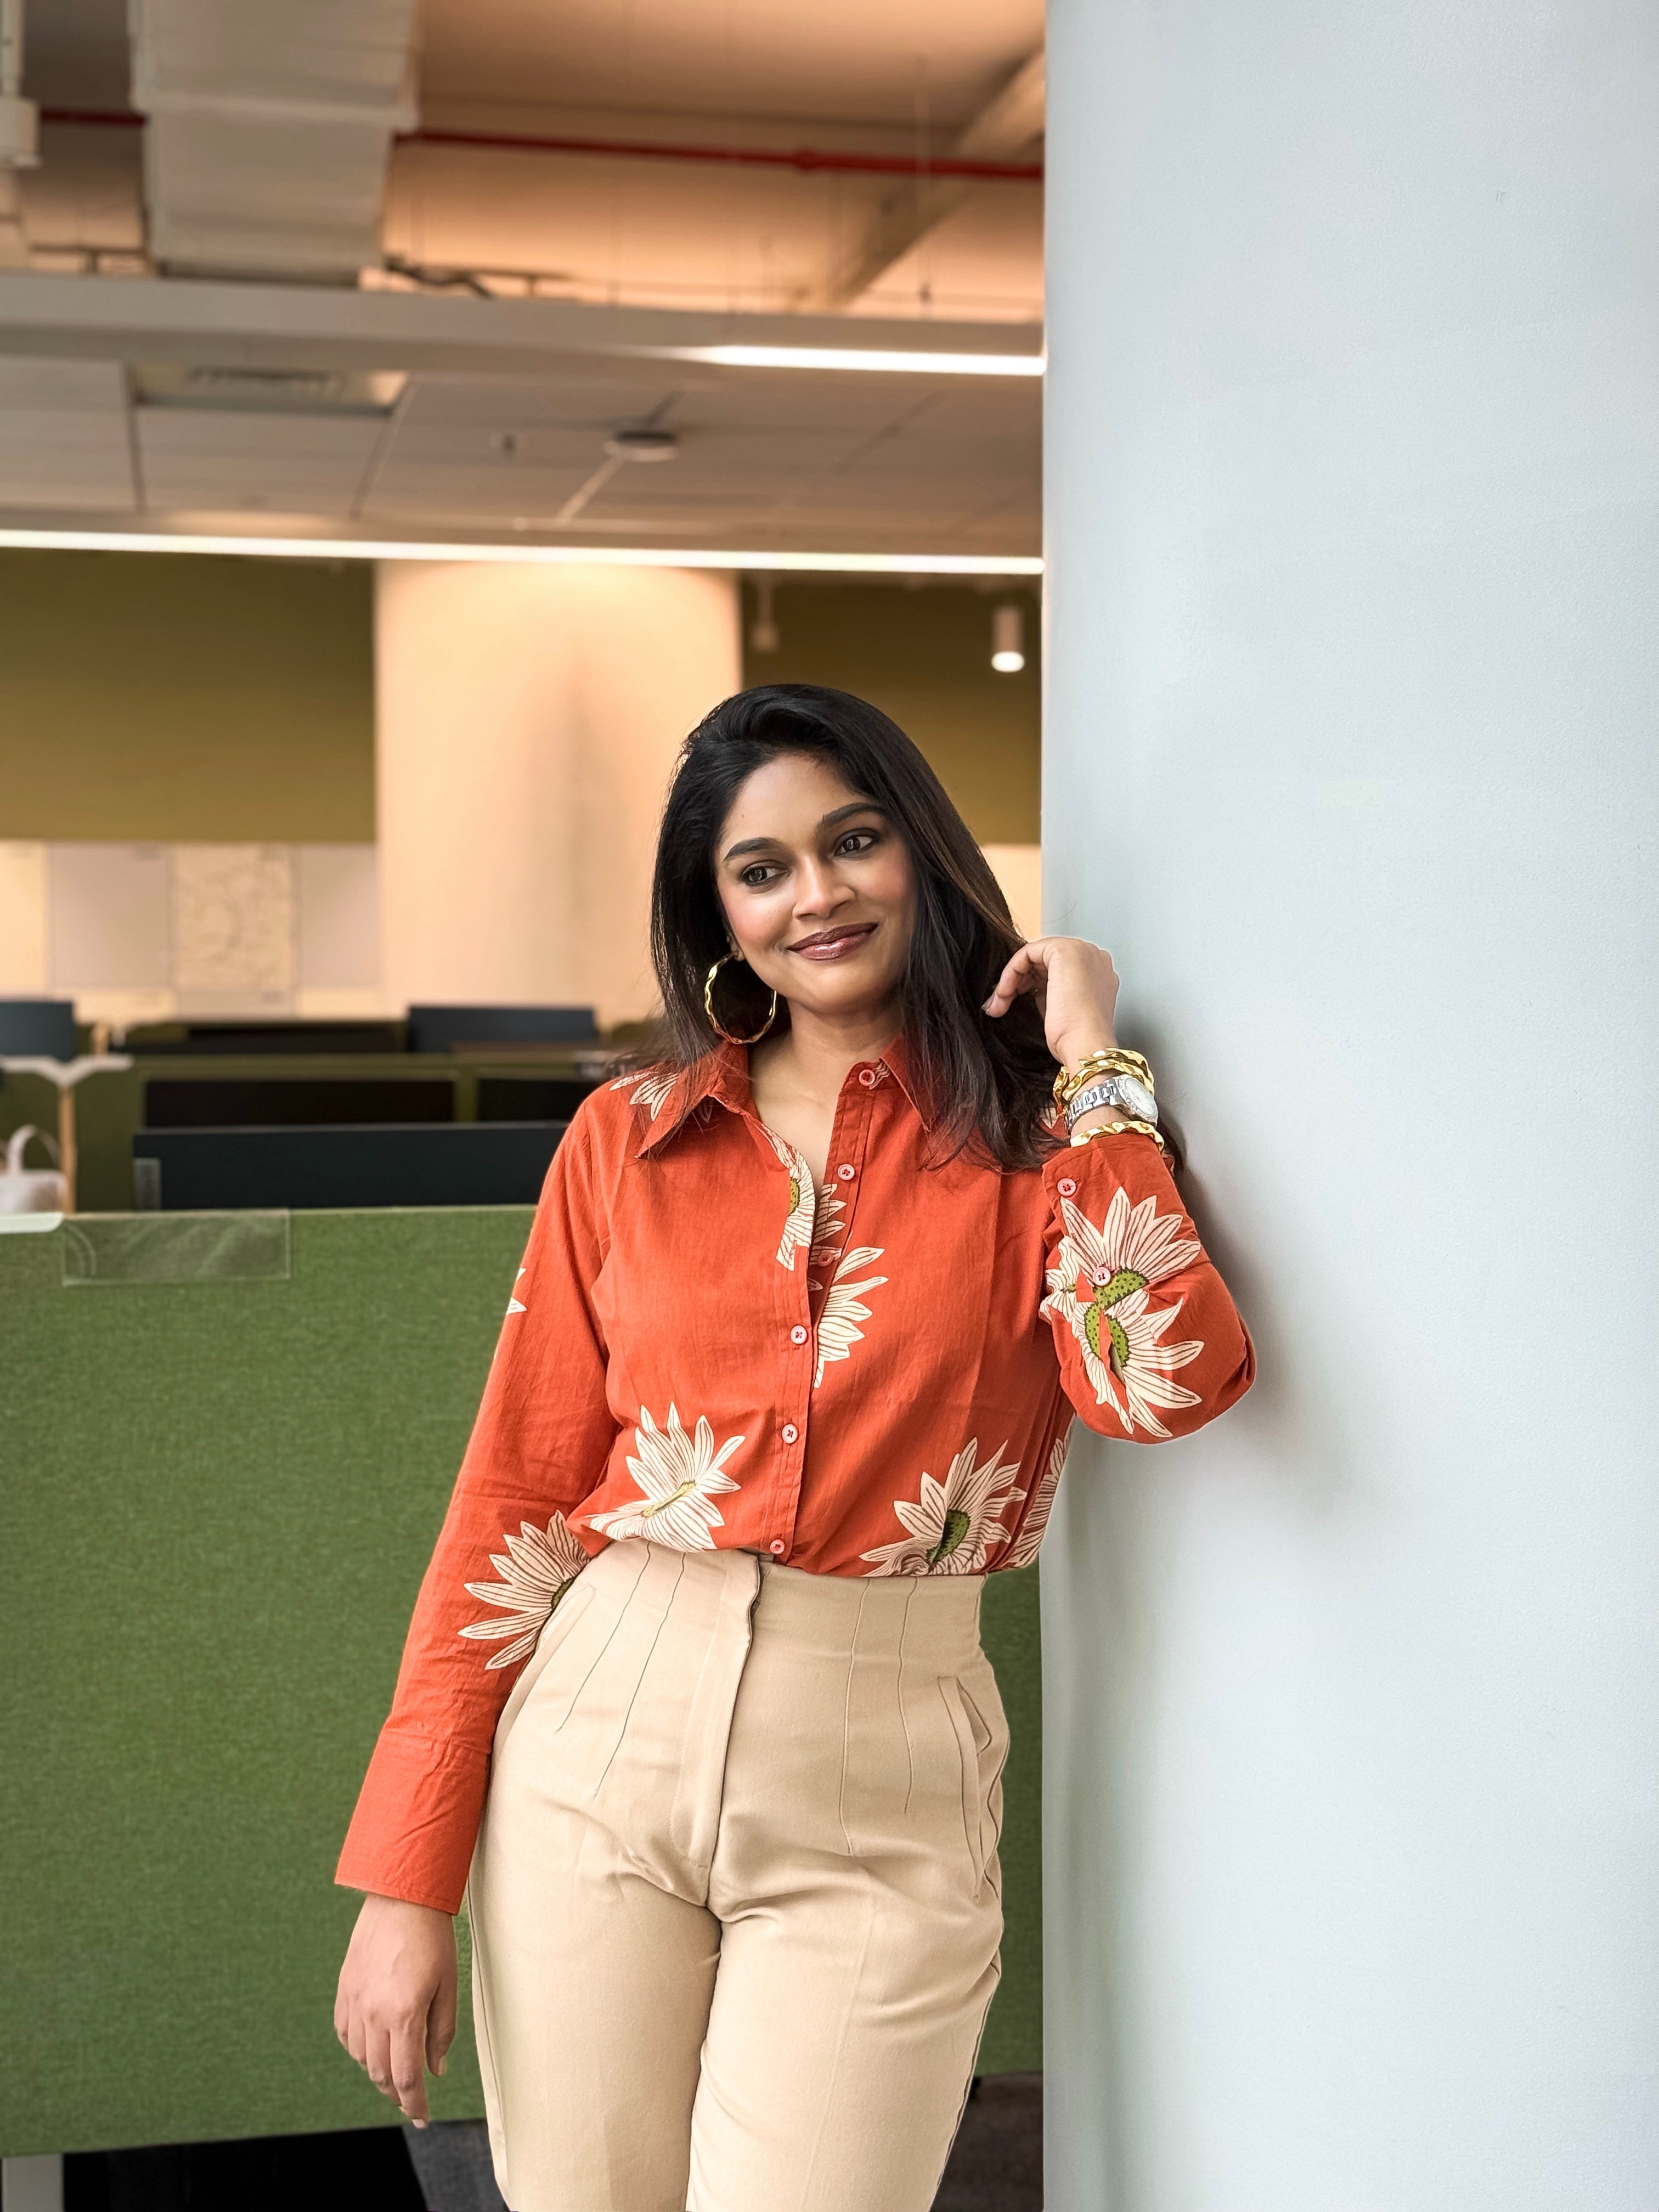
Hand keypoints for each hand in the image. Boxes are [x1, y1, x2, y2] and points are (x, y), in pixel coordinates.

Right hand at [335, 1893, 456, 2128]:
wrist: (401, 1898)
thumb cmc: (433, 1939)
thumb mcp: (447, 1986)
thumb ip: (441, 2032)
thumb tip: (435, 2070)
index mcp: (403, 2014)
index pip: (406, 2077)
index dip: (415, 2104)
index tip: (422, 2118)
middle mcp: (373, 2013)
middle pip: (381, 2073)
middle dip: (397, 2093)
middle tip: (412, 2100)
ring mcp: (354, 2001)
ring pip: (361, 2057)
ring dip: (379, 2072)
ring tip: (396, 2073)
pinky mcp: (344, 1989)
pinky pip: (346, 2034)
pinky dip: (358, 2050)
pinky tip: (372, 2048)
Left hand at [983, 936, 1120, 1070]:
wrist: (1085, 1045)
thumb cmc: (1077, 1038)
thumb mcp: (1060, 1009)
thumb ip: (1049, 991)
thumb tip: (1026, 987)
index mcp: (1097, 973)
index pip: (1056, 969)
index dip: (1030, 984)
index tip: (1011, 1002)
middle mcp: (1092, 957)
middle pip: (1043, 960)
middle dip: (1018, 981)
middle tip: (1000, 1004)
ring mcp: (1081, 950)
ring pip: (1033, 956)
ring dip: (1011, 979)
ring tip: (999, 1004)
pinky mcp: (1063, 950)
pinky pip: (1027, 953)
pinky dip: (1011, 972)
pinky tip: (1005, 992)